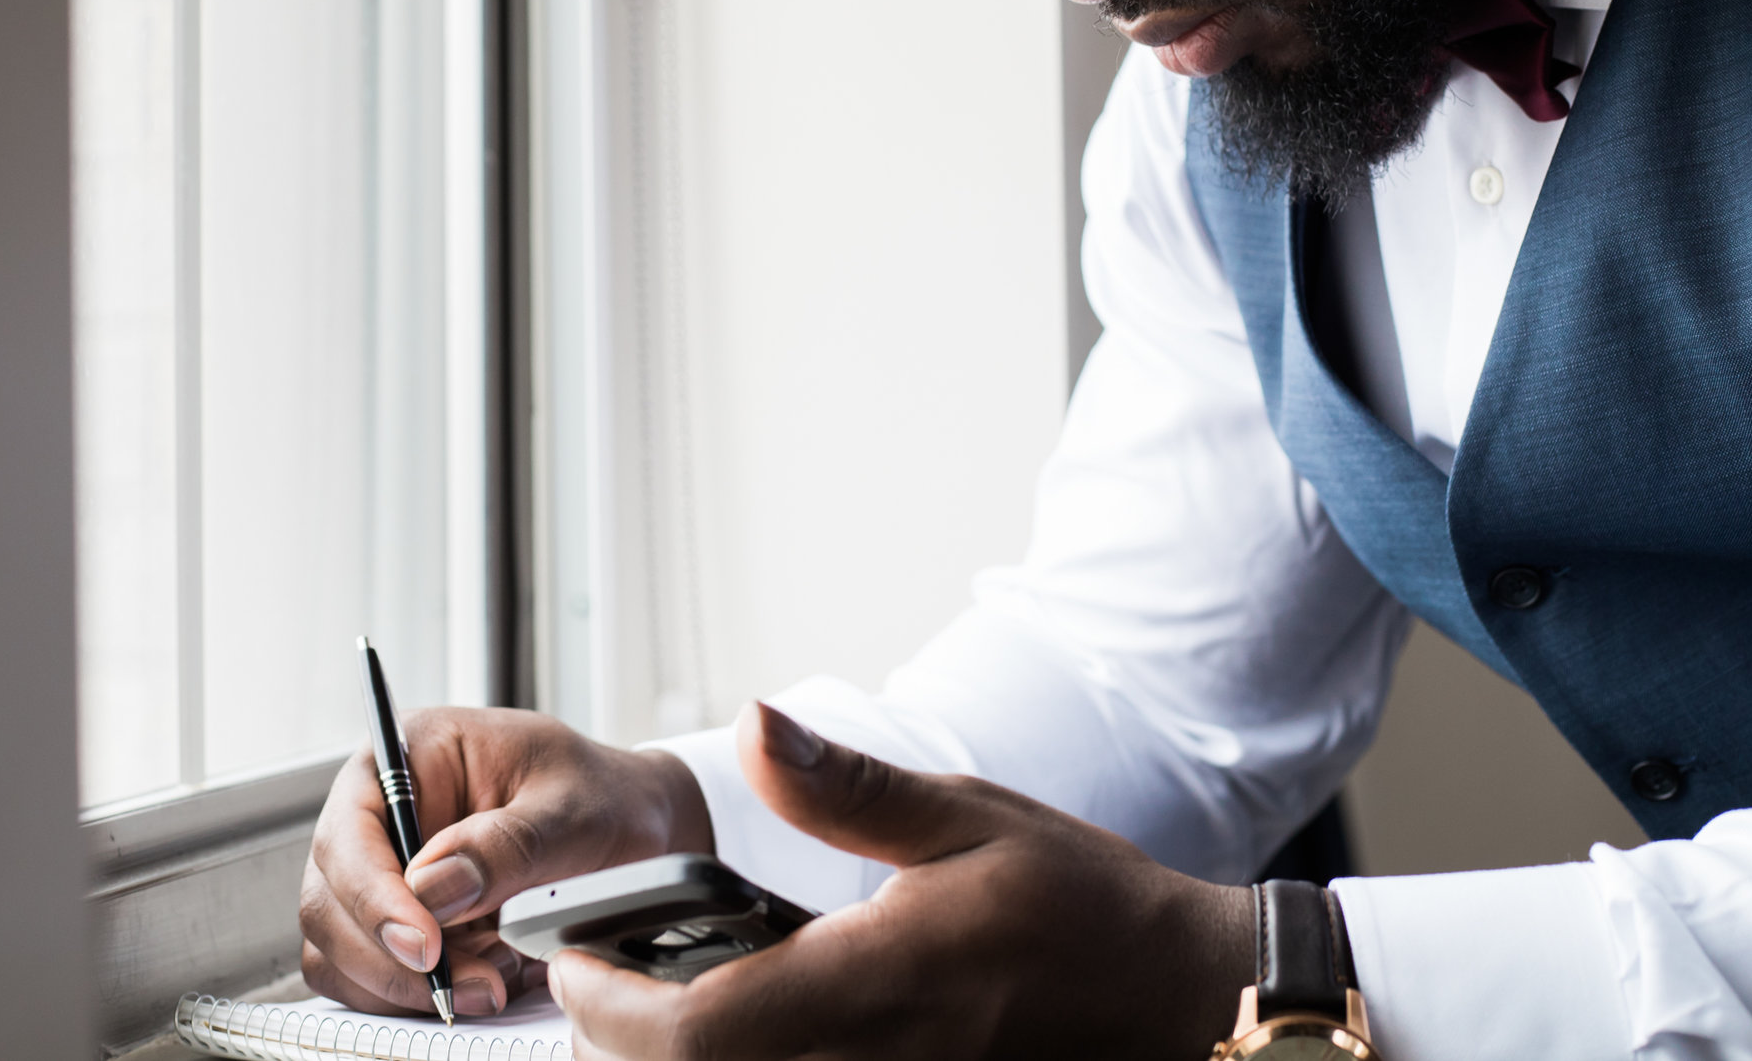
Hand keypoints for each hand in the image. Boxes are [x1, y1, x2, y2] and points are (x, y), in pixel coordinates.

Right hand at [299, 706, 713, 1018]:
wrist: (631, 827)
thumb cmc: (600, 797)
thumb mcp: (570, 810)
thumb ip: (502, 846)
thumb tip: (429, 890)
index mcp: (410, 755)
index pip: (351, 831)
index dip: (374, 896)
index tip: (426, 945)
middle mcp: (380, 812)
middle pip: (329, 899)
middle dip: (392, 957)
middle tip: (470, 984)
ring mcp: (381, 870)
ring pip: (339, 948)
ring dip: (403, 984)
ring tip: (490, 982)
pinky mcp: (396, 922)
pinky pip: (370, 975)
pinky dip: (415, 995)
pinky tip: (481, 980)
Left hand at [551, 703, 1252, 1059]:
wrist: (1181, 1001)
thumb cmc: (1080, 905)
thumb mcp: (968, 816)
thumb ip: (845, 788)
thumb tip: (750, 724)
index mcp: (874, 986)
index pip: (697, 1033)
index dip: (610, 1007)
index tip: (571, 962)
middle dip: (620, 1041)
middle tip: (590, 978)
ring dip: (677, 1058)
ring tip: (651, 997)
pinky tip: (740, 1021)